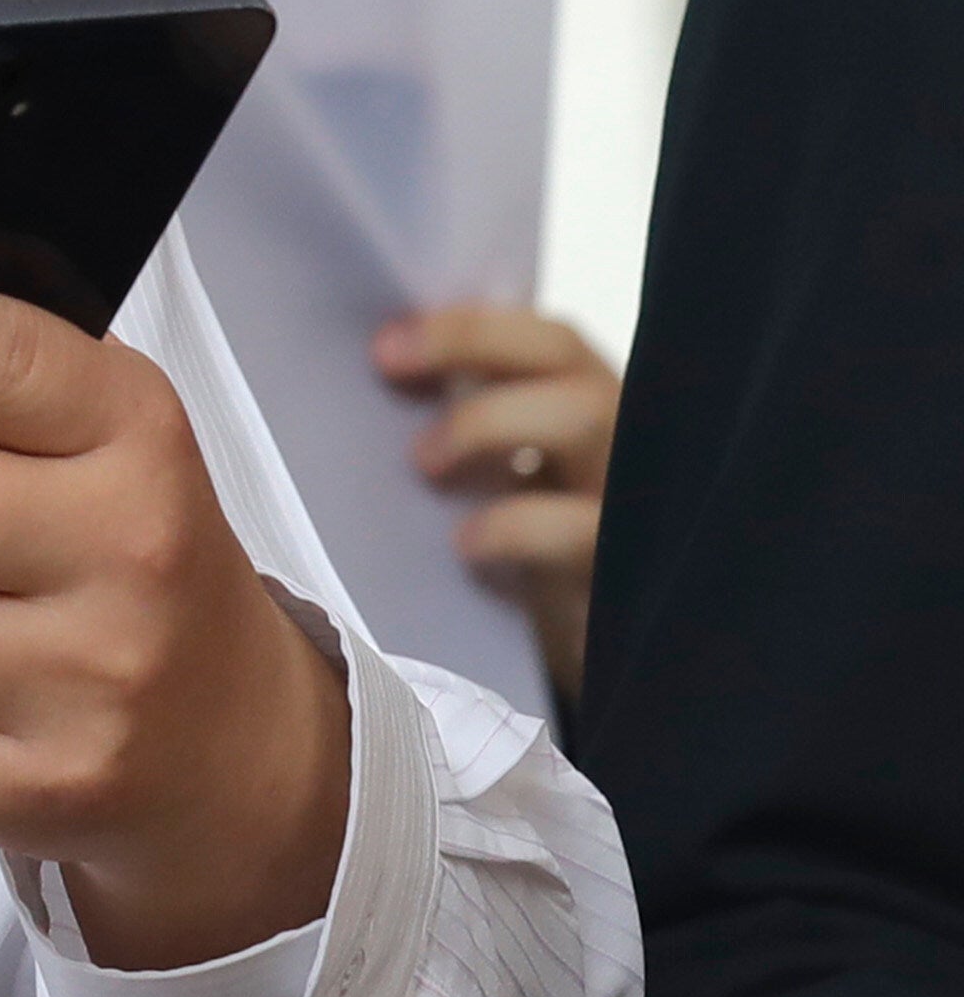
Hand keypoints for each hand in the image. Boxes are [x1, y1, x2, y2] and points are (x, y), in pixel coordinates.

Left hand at [373, 301, 613, 699]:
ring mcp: (637, 502)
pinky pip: (583, 530)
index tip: (384, 345)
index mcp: (588, 414)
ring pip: (584, 418)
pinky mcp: (631, 573)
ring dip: (488, 421)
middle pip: (566, 356)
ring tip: (424, 463)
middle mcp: (623, 442)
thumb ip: (463, 446)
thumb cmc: (528, 569)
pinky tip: (466, 543)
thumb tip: (358, 399)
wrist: (593, 669)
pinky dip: (516, 525)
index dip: (468, 327)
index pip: (544, 340)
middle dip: (471, 345)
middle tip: (386, 371)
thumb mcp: (499, 496)